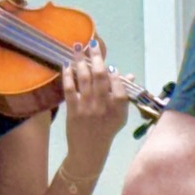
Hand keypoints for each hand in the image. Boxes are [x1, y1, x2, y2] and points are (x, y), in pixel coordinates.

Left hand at [62, 39, 130, 168]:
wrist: (89, 151)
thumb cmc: (106, 132)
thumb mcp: (120, 117)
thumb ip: (123, 96)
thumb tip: (127, 74)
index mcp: (119, 109)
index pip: (120, 87)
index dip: (115, 75)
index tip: (111, 67)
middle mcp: (104, 107)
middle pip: (101, 77)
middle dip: (96, 58)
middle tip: (92, 43)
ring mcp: (87, 108)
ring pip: (85, 79)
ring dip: (80, 61)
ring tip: (77, 47)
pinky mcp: (73, 111)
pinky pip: (70, 90)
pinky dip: (68, 76)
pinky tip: (67, 65)